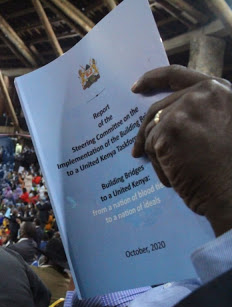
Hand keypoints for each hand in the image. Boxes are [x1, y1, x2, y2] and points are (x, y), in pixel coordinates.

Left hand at [132, 65, 231, 235]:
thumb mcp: (226, 125)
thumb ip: (202, 111)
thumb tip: (165, 115)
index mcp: (217, 89)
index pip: (176, 75)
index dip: (153, 79)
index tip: (136, 87)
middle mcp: (200, 94)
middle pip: (158, 108)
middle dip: (146, 131)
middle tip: (136, 151)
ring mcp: (183, 110)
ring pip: (152, 130)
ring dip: (156, 153)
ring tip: (172, 172)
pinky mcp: (168, 130)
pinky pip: (149, 147)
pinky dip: (157, 165)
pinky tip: (172, 178)